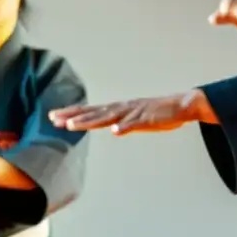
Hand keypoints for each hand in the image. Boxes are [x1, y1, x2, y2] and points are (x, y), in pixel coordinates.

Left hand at [49, 89, 217, 135]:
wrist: (183, 105)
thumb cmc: (160, 113)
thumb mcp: (137, 119)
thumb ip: (123, 124)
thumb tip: (112, 129)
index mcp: (119, 109)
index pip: (91, 111)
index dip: (73, 113)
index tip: (55, 116)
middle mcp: (122, 108)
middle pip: (93, 112)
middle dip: (73, 115)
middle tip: (53, 118)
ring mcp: (134, 113)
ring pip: (108, 117)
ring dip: (90, 121)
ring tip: (73, 125)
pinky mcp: (148, 118)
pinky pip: (135, 123)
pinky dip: (125, 127)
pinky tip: (115, 131)